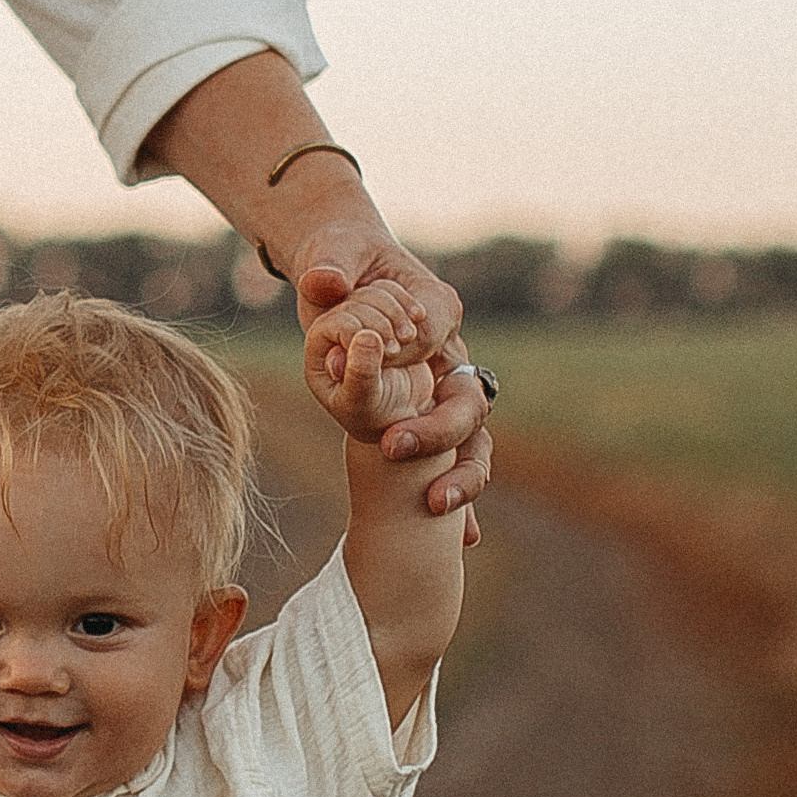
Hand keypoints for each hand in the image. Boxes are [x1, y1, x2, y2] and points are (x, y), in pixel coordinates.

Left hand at [295, 241, 490, 534]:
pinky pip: (454, 459)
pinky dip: (461, 496)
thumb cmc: (339, 259)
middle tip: (394, 449)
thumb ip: (330, 267)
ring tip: (442, 511)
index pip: (444, 341)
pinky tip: (463, 540)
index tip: (385, 405)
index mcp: (438, 307)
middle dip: (439, 432)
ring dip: (466, 478)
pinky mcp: (428, 411)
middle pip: (468, 398)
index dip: (420, 371)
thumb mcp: (330, 256)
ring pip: (474, 437)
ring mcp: (444, 385)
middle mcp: (451, 350)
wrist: (344, 271)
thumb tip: (323, 281)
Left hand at [304, 284, 445, 443]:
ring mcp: (361, 317)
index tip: (387, 350)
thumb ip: (360, 373)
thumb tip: (365, 336)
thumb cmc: (374, 417)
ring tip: (409, 335)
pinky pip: (395, 292)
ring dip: (397, 308)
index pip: (337, 321)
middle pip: (356, 301)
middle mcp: (336, 326)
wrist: (398, 415)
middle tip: (401, 341)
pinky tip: (418, 317)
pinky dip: (408, 302)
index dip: (362, 330)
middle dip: (381, 319)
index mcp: (319, 345)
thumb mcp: (362, 404)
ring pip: (376, 291)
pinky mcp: (385, 314)